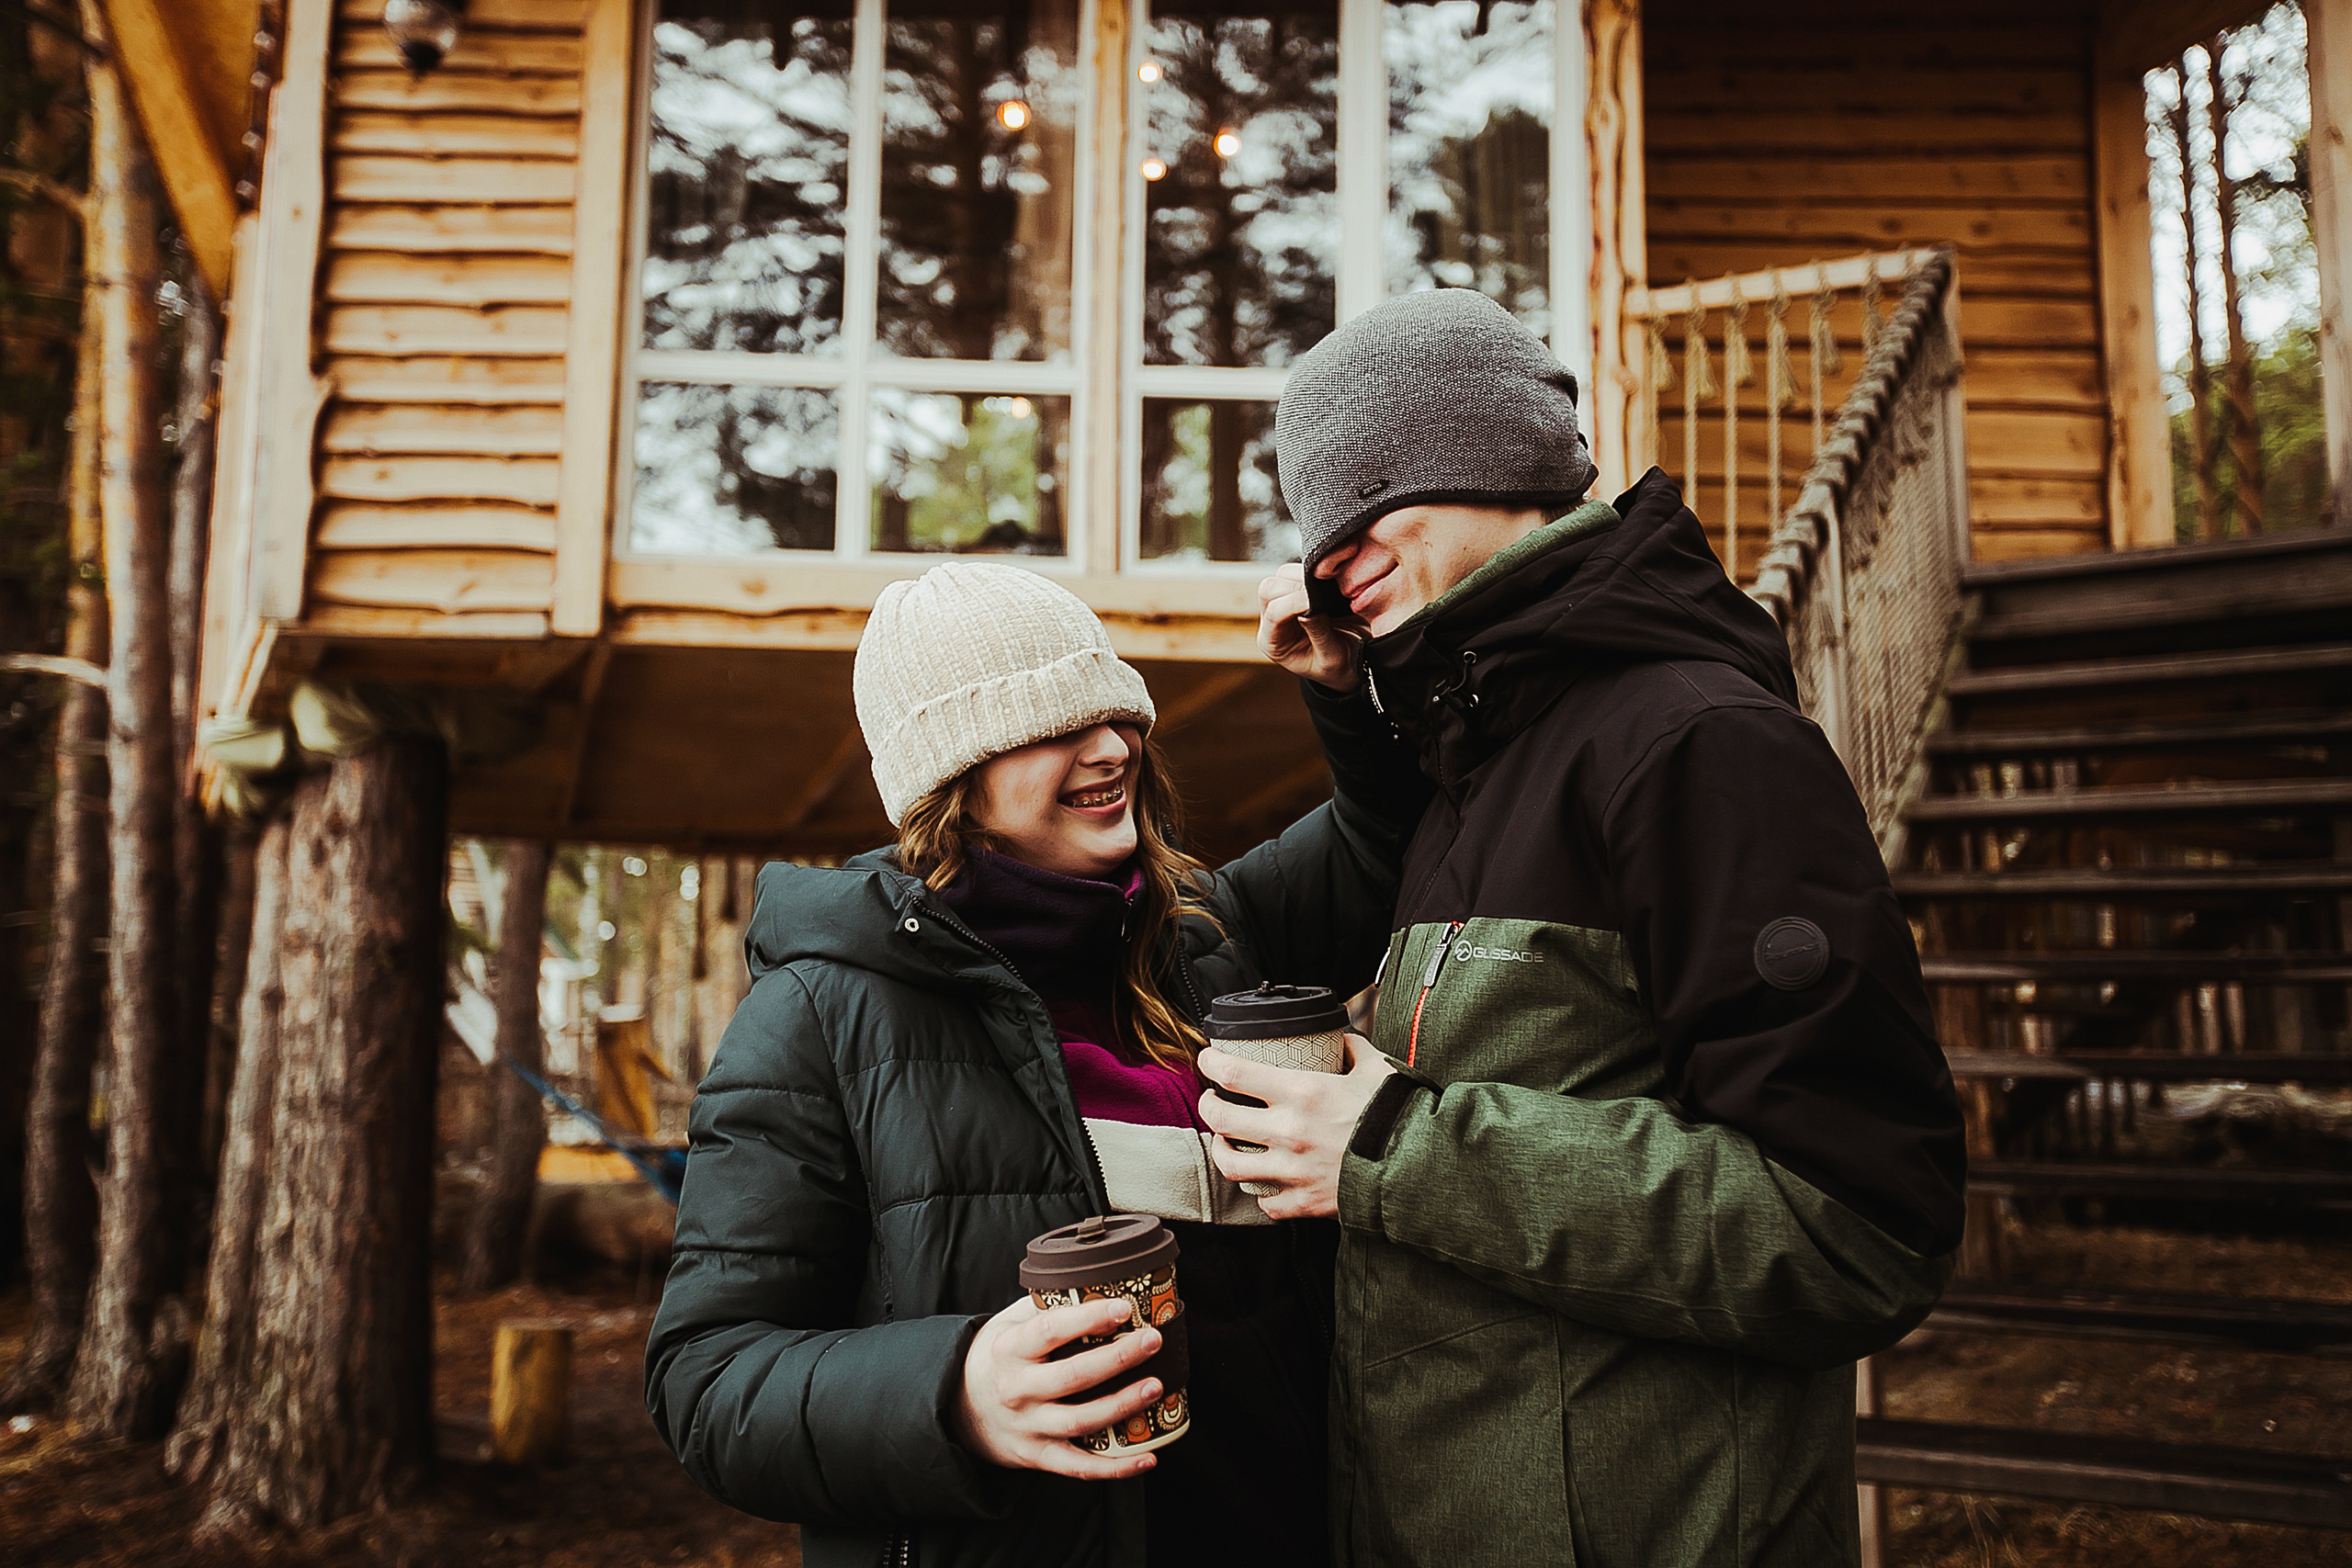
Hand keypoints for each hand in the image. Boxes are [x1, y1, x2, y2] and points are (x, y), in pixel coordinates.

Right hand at [950, 1294, 1165, 1479]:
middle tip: (1153, 1340)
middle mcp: (1017, 1390)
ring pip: (1080, 1421)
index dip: (1088, 1319)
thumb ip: (1048, 1307)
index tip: (1123, 1308)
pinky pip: (1080, 1467)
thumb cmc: (1000, 1357)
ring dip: (1122, 1405)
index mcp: (1010, 1349)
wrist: (960, 1408)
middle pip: (1073, 1376)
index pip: (1050, 1330)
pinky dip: (1117, 1467)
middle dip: (1118, 1358)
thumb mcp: (1011, 1324)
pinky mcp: (1038, 1456)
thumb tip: (1103, 1286)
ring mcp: (1028, 1426)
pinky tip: (1149, 1458)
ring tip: (1156, 1386)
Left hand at [1198, 1033, 1395, 1218]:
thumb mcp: (1377, 1070)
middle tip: (1212, 1099)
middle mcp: (1289, 1131)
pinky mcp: (1303, 1202)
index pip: (1233, 1073)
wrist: (1420, 1168)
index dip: (1211, 1062)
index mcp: (1302, 1093)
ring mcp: (1292, 1170)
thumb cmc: (1398, 1117)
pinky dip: (1262, 1194)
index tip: (1208, 1059)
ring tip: (1226, 1142)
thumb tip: (1342, 1039)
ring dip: (1222, 1150)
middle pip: (1219, 1118)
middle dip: (1207, 1105)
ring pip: (1230, 1164)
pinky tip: (1267, 1182)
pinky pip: (1266, 1203)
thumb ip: (1353, 1050)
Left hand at [1257, 563, 1363, 690]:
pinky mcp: (1299, 589)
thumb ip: (1319, 635)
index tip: (1320, 601)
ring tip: (1329, 586)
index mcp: (1273, 642)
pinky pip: (1300, 570)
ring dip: (1305, 576)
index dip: (1295, 602)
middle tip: (1323, 592)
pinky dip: (1315, 571)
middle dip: (1295, 586)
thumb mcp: (1331, 659)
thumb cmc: (1340, 666)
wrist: (1354, 660)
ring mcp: (1284, 602)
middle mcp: (1272, 620)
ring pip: (1282, 575)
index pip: (1274, 613)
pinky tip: (1331, 580)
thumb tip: (1309, 608)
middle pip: (1269, 589)